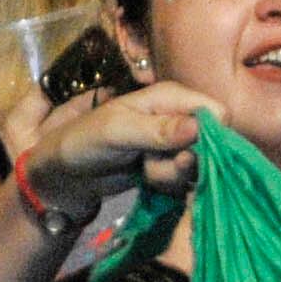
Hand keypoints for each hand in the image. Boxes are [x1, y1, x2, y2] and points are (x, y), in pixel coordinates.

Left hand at [21, 81, 218, 226]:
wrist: (64, 174)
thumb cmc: (83, 141)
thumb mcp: (117, 131)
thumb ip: (158, 130)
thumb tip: (200, 128)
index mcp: (170, 96)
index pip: (216, 113)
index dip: (209, 136)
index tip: (183, 154)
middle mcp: (179, 117)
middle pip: (211, 142)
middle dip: (185, 161)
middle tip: (152, 164)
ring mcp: (175, 143)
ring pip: (198, 165)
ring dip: (171, 175)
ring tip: (142, 169)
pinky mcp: (170, 165)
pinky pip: (185, 180)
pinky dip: (166, 184)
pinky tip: (144, 178)